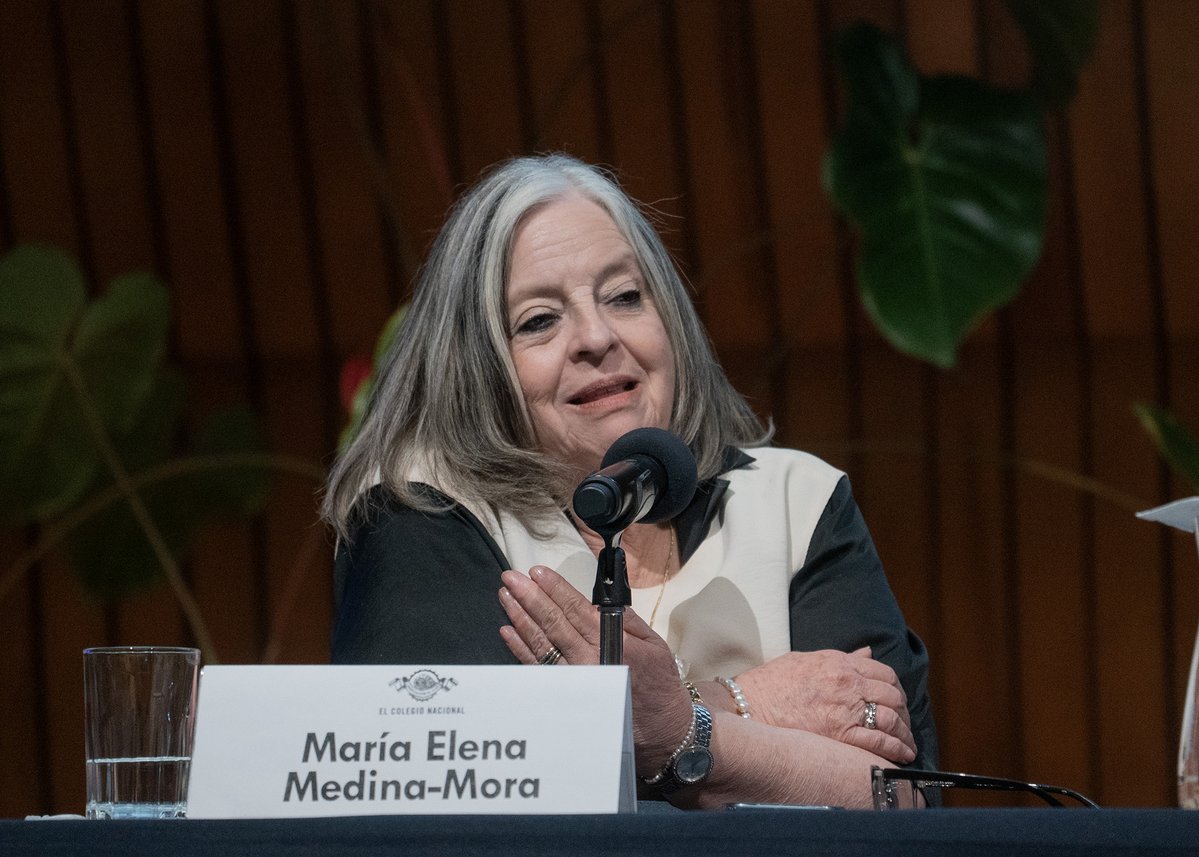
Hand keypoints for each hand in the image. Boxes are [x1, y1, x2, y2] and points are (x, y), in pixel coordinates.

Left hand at [498, 566, 692, 776]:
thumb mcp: (655, 644)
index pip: (576, 609)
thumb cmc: (659, 684)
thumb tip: (600, 602)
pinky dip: (520, 649)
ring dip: (520, 618)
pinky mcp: (565, 695)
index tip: (536, 572)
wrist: (661, 730)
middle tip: (510, 577)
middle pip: (553, 622)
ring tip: (505, 597)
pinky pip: (537, 669)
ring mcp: (573, 678)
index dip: (555, 589)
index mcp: (612, 642)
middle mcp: (589, 659)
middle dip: (529, 597)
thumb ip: (628, 620)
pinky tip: (508, 631)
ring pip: (540, 643)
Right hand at [727, 649, 915, 763]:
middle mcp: (847, 682)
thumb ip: (841, 657)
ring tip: (907, 744)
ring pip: (892, 718)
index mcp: (839, 662)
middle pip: (893, 695)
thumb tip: (867, 653)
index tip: (897, 700)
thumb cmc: (772, 682)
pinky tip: (902, 755)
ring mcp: (845, 707)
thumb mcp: (806, 659)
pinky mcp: (839, 733)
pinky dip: (896, 748)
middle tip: (905, 724)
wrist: (749, 705)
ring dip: (905, 733)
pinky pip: (879, 740)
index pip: (883, 672)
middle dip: (904, 711)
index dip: (896, 688)